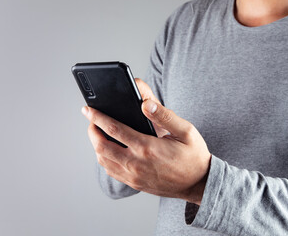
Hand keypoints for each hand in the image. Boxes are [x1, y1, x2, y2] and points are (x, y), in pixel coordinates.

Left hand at [82, 79, 211, 203]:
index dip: (97, 117)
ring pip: (103, 161)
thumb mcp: (185, 130)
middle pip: (101, 146)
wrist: (199, 183)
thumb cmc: (193, 155)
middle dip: (92, 130)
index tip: (87, 109)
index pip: (114, 129)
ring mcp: (134, 176)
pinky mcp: (135, 184)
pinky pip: (111, 171)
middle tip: (91, 120)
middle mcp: (137, 164)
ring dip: (96, 145)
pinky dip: (104, 159)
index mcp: (147, 147)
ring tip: (98, 133)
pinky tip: (108, 149)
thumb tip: (144, 103)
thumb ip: (164, 115)